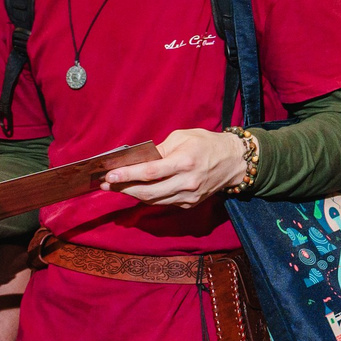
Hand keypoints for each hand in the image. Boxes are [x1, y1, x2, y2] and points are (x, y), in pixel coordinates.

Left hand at [105, 128, 246, 207]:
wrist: (234, 161)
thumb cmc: (206, 143)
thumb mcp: (182, 137)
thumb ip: (160, 150)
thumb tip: (139, 160)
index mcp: (184, 162)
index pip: (150, 172)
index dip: (128, 175)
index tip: (110, 175)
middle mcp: (187, 182)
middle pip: (148, 192)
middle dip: (124, 189)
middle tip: (106, 184)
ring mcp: (189, 196)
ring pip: (154, 200)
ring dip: (132, 195)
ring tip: (116, 188)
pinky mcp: (190, 203)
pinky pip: (163, 202)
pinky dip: (148, 197)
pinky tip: (136, 190)